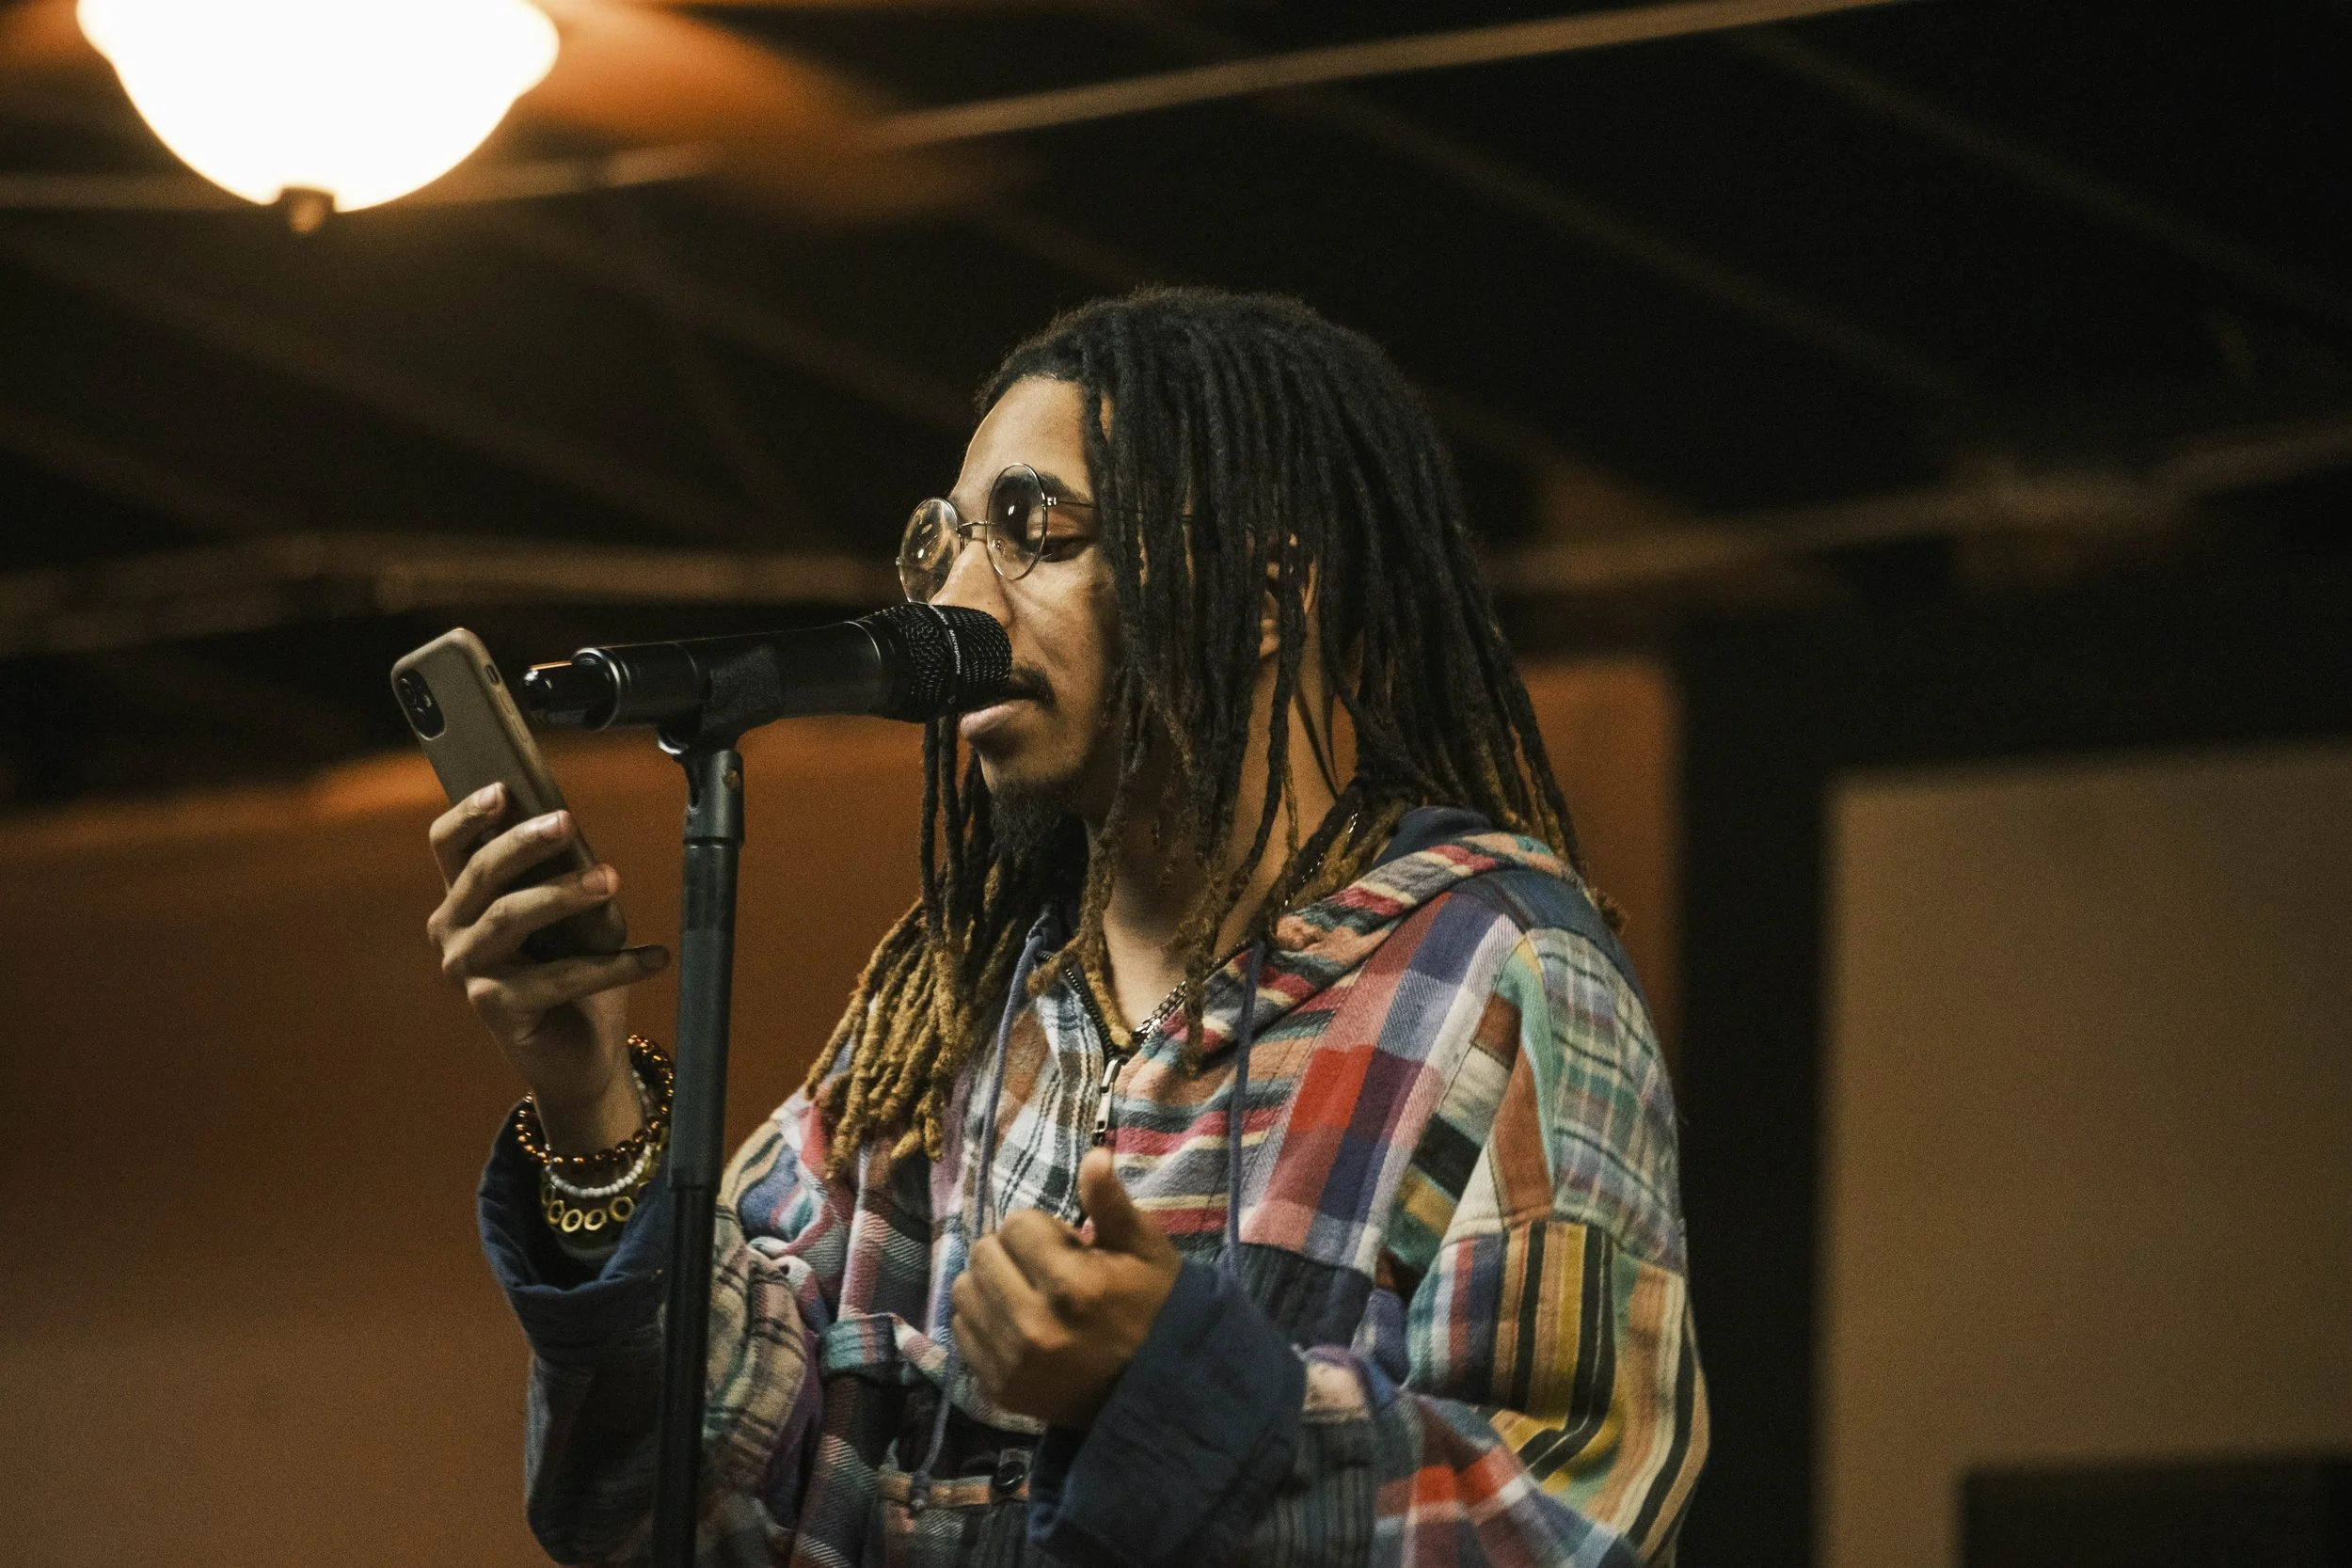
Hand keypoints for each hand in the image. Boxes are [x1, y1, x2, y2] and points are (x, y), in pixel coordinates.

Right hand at [425, 783, 668, 1148]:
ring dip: (564, 894)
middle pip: (480, 872)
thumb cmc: (577, 974)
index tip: (503, 790)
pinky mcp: (493, 1007)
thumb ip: (574, 879)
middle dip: (524, 842)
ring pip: (510, 916)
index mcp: (466, 898)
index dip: (468, 814)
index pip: (449, 846)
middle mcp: (454, 930)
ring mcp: (467, 970)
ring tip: (611, 880)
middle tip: (566, 822)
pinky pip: (556, 976)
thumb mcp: (582, 917)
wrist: (581, 1056)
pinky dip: (611, 965)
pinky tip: (654, 958)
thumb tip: (586, 852)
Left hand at [950, 1148, 1183, 1427]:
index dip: (1043, 1229)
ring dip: (992, 1283)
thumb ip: (1112, 1203)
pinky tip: (1016, 1323)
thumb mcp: (1145, 1250)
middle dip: (1012, 1251)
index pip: (1017, 1224)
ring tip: (1028, 1295)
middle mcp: (1033, 1325)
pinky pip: (962, 1331)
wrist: (1156, 1391)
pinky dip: (983, 1318)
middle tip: (1045, 1270)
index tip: (1069, 1249)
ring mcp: (1012, 1362)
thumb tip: (1094, 1154)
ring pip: (965, 1290)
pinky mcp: (999, 1388)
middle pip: (984, 1253)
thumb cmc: (1154, 1308)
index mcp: (1072, 1285)